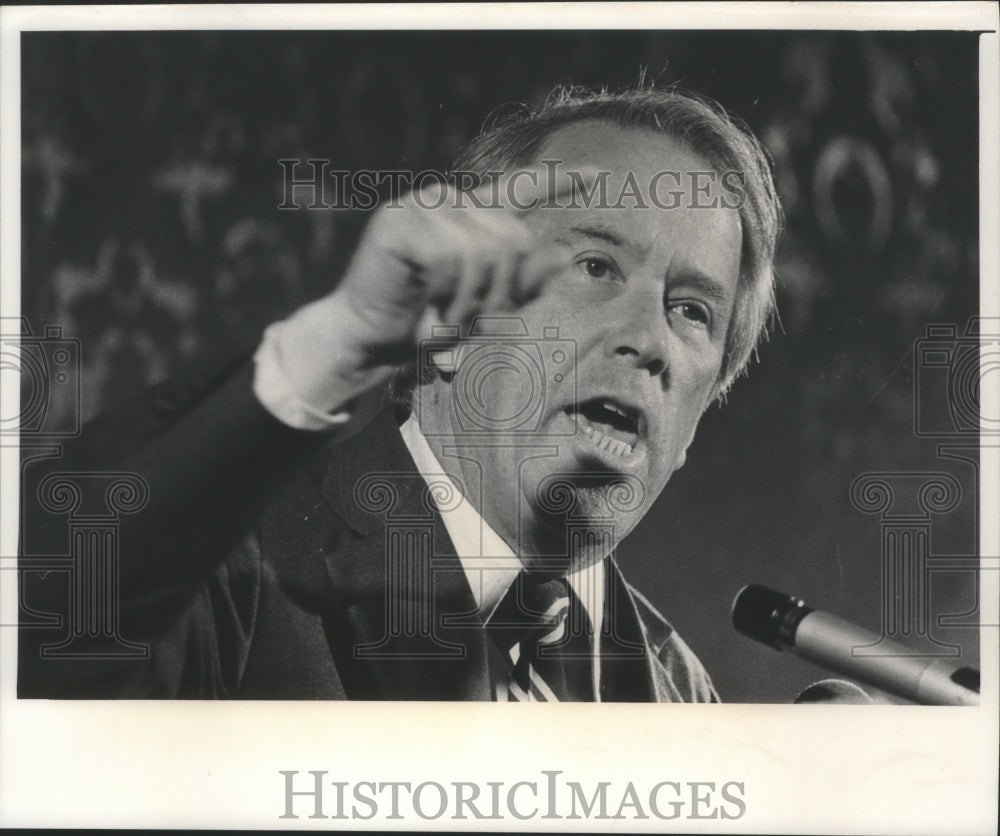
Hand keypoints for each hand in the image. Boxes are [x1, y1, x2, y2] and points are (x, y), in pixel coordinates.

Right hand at [271, 166, 594, 411]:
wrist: (371, 339)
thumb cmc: (426, 322)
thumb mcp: (484, 307)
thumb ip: (521, 283)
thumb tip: (563, 258)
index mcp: (472, 217)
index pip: (523, 188)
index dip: (560, 183)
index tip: (597, 177)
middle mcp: (450, 202)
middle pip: (512, 240)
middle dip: (499, 293)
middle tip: (469, 321)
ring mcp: (423, 206)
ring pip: (483, 251)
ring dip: (470, 300)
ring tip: (447, 318)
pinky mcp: (399, 220)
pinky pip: (451, 257)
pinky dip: (446, 293)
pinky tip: (427, 303)